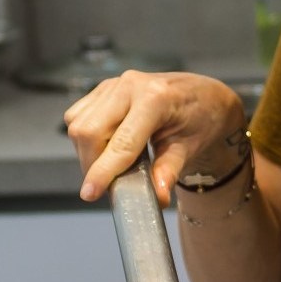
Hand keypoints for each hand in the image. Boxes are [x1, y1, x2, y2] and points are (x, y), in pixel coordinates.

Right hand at [63, 70, 246, 205]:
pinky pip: (78, 117)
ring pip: (78, 125)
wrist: (202, 96)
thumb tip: (157, 197)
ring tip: (111, 165)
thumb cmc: (199, 120)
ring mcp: (113, 84)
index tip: (90, 194)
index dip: (103, 171)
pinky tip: (107, 146)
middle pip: (89, 132)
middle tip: (106, 185)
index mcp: (155, 98)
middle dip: (92, 165)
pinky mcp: (103, 89)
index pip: (120, 142)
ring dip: (88, 152)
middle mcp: (130, 85)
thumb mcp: (189, 148)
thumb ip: (169, 171)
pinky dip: (86, 138)